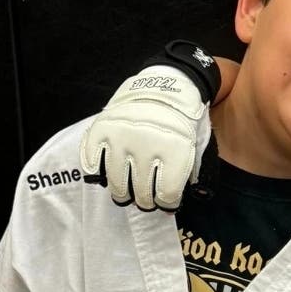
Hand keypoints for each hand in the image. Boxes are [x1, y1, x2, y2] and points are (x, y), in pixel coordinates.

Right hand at [79, 64, 211, 210]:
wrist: (164, 86)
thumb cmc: (184, 121)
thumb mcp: (197, 144)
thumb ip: (195, 171)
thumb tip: (196, 197)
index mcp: (174, 151)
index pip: (167, 194)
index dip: (167, 204)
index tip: (166, 204)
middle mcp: (146, 146)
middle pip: (142, 193)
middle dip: (145, 203)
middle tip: (145, 202)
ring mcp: (121, 139)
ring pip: (117, 184)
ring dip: (123, 194)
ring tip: (126, 194)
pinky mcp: (102, 131)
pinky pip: (93, 163)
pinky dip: (98, 174)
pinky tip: (107, 176)